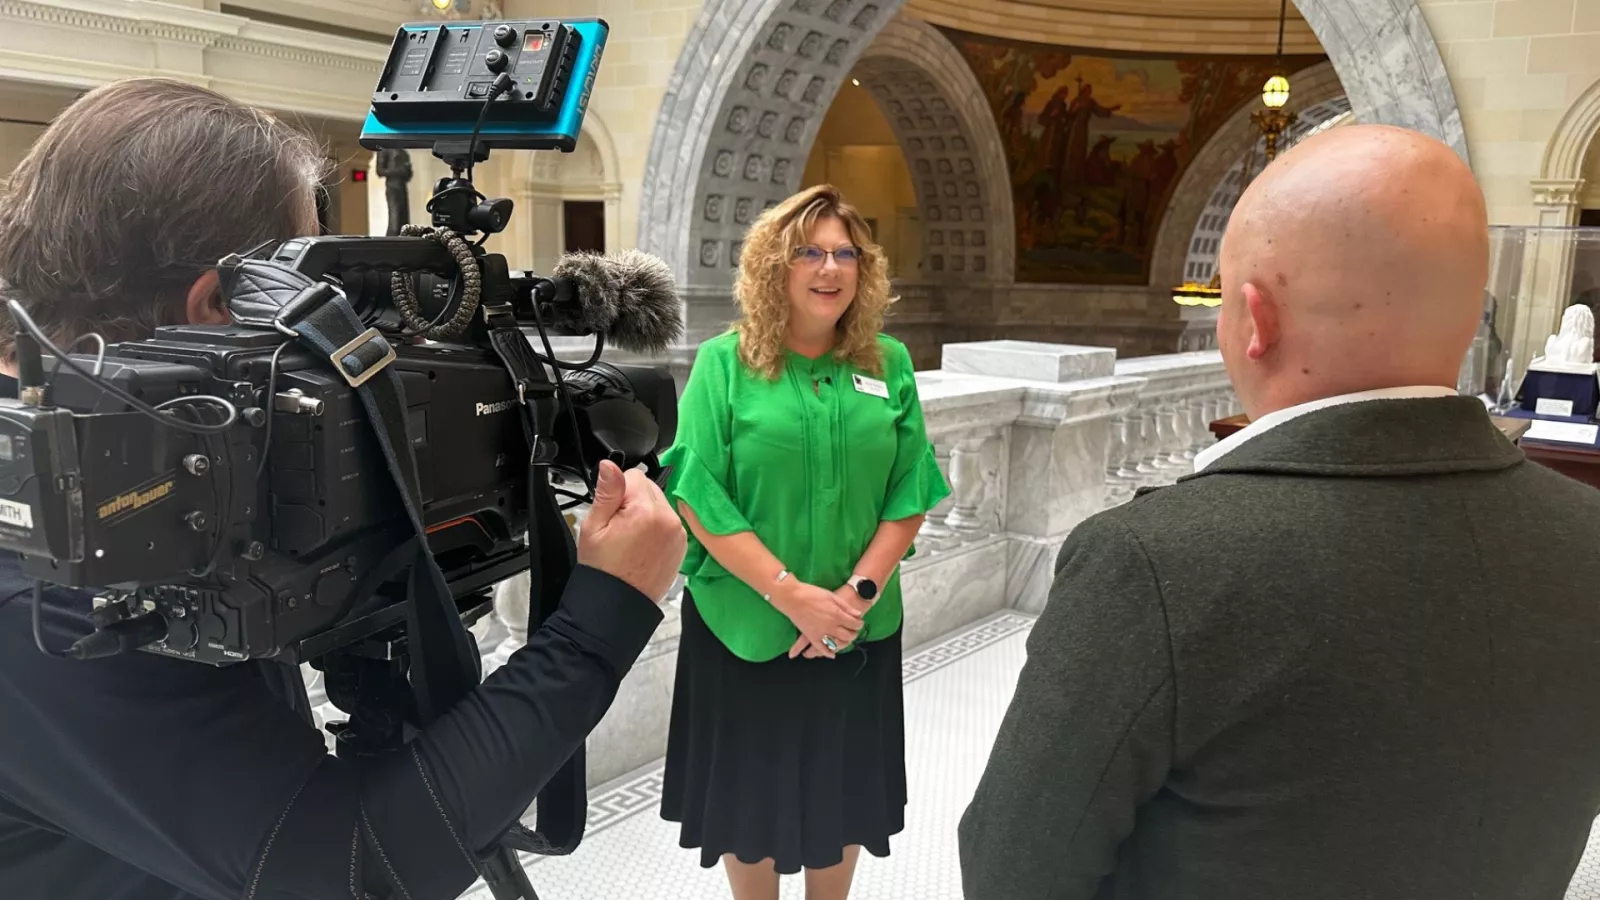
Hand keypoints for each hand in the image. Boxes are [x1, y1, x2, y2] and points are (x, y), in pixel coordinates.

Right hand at [577, 460, 685, 603]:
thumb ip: (607, 492)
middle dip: (633, 500)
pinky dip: (656, 528)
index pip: (634, 475)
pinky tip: (642, 546)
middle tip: (619, 527)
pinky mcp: (682, 545)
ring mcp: (678, 533)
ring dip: (646, 514)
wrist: (618, 605)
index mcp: (647, 511)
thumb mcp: (594, 527)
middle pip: (650, 488)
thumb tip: (609, 465)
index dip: (617, 491)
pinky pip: (668, 522)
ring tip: (630, 539)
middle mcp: (669, 520)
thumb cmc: (603, 570)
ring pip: (660, 504)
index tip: (611, 511)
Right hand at [773, 581, 863, 658]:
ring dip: (844, 643)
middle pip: (848, 635)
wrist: (792, 597)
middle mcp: (831, 626)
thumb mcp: (832, 596)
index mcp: (837, 614)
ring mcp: (820, 633)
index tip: (859, 623)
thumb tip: (858, 615)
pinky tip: (832, 654)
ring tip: (845, 639)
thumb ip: (846, 607)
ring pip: (837, 644)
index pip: (854, 624)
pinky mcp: (811, 637)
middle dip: (854, 634)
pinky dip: (827, 653)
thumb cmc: (812, 593)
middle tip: (854, 631)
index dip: (859, 624)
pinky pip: (821, 648)